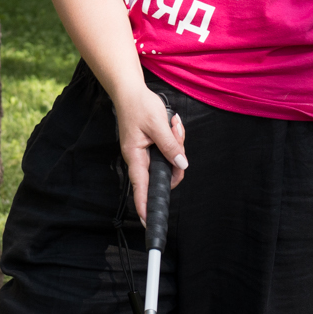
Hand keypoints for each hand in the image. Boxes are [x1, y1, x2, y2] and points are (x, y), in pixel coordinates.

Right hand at [115, 82, 186, 223]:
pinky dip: (174, 138)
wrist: (130, 91)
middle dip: (177, 157)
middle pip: (164, 172)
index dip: (146, 206)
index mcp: (136, 156)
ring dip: (177, 142)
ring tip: (172, 123)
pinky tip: (172, 123)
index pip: (141, 187)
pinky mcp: (151, 146)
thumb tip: (182, 165)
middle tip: (176, 133)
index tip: (150, 222)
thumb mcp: (158, 125)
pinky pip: (168, 149)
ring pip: (169, 159)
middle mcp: (139, 158)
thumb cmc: (139, 106)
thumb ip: (171, 146)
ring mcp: (145, 153)